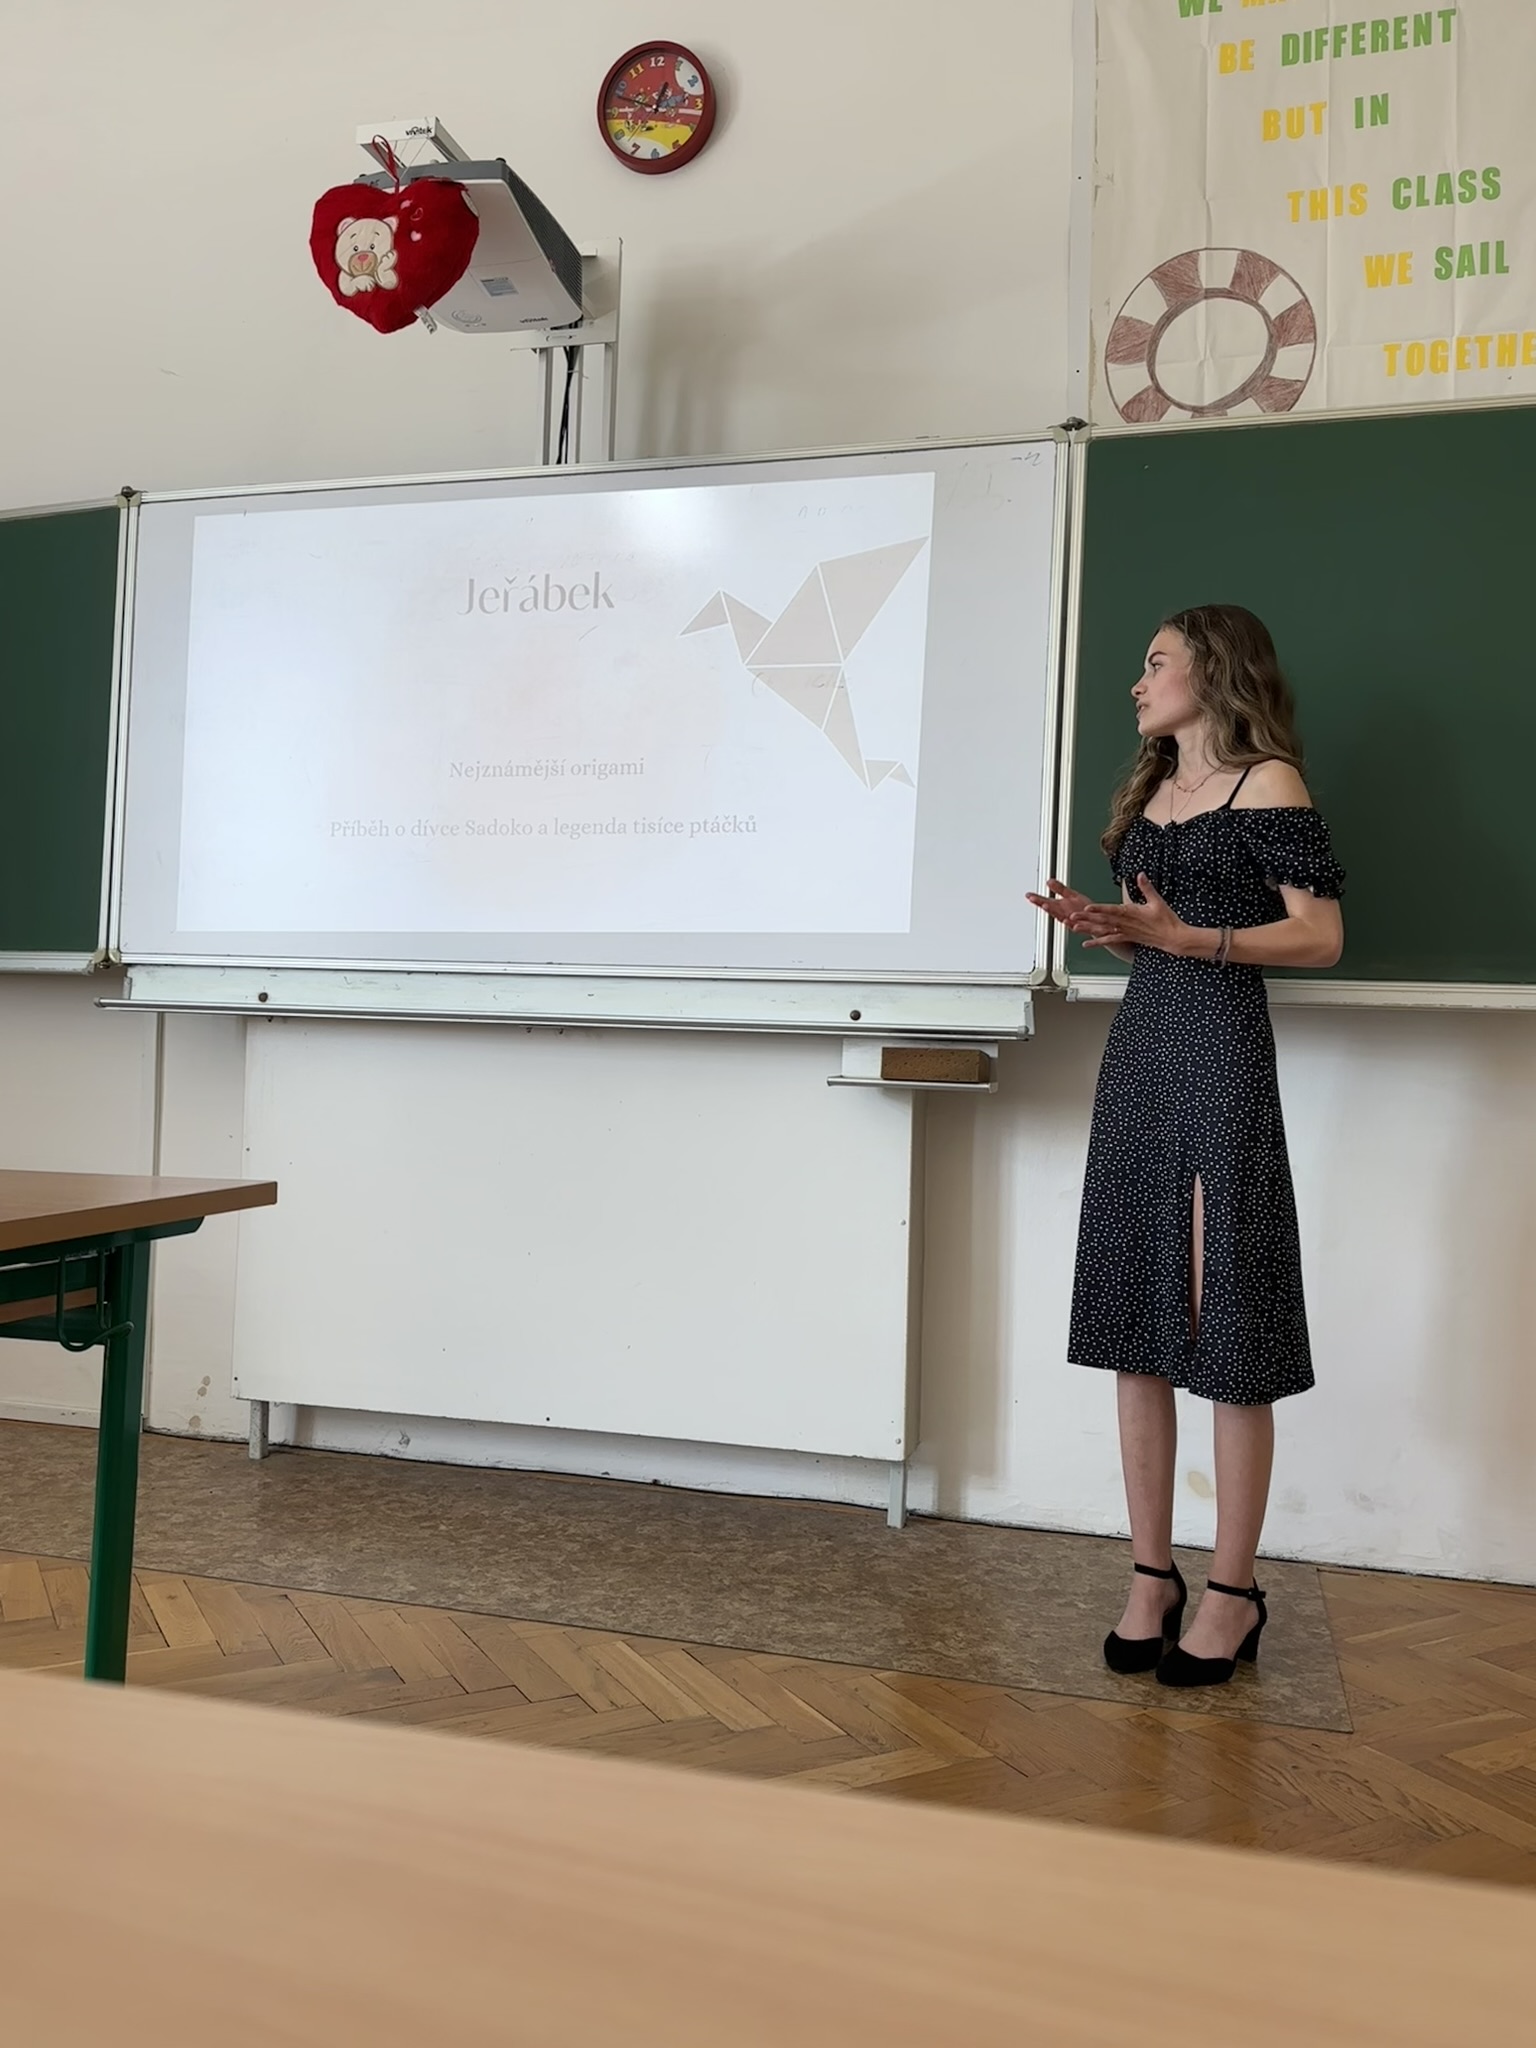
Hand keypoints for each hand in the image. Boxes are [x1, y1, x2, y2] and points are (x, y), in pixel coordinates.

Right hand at [1025, 878, 1094, 928]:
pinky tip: (1066, 920)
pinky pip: (1077, 926)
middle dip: (1042, 904)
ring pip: (1061, 917)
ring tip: (1045, 905)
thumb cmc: (1086, 910)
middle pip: (1051, 909)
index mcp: (1062, 907)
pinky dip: (1071, 924)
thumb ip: (1060, 889)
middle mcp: (1065, 915)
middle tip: (1033, 899)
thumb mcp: (1072, 896)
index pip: (1047, 902)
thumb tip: (1049, 881)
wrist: (1100, 921)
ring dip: (1053, 912)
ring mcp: (1073, 921)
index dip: (1037, 899)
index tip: (1028, 895)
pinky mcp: (1084, 927)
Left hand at [1069, 873, 1194, 954]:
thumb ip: (1147, 887)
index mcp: (1132, 913)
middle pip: (1103, 920)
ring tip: (1074, 927)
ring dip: (1088, 929)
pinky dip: (1097, 942)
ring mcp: (1125, 932)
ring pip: (1103, 930)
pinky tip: (1086, 944)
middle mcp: (1125, 924)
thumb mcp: (1157, 901)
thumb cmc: (1166, 920)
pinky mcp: (1126, 938)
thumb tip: (1140, 874)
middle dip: (1087, 918)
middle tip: (1072, 916)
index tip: (1088, 907)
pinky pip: (1109, 941)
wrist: (1172, 937)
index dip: (1099, 908)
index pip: (1112, 910)